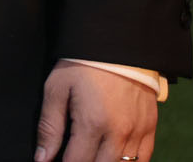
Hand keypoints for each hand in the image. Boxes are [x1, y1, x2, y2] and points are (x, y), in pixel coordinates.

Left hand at [33, 61, 157, 161]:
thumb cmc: (82, 64)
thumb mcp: (57, 89)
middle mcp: (118, 133)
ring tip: (90, 156)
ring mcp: (137, 132)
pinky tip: (113, 158)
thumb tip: (42, 158)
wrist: (117, 43)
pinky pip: (144, 159)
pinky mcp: (150, 127)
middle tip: (72, 157)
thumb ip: (49, 127)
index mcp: (92, 124)